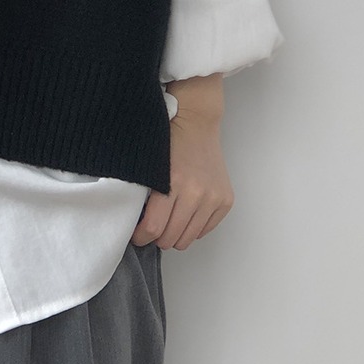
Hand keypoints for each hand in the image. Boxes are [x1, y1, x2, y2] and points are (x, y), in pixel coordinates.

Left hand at [130, 99, 234, 250]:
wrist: (196, 125)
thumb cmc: (168, 144)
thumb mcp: (149, 168)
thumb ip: (146, 197)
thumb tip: (140, 226)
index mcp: (172, 184)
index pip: (154, 227)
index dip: (141, 237)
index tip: (137, 235)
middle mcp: (196, 194)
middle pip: (171, 237)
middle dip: (158, 238)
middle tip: (152, 228)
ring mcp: (214, 198)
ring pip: (189, 238)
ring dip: (176, 235)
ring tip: (168, 223)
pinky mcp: (226, 201)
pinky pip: (205, 230)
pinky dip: (193, 228)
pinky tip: (185, 215)